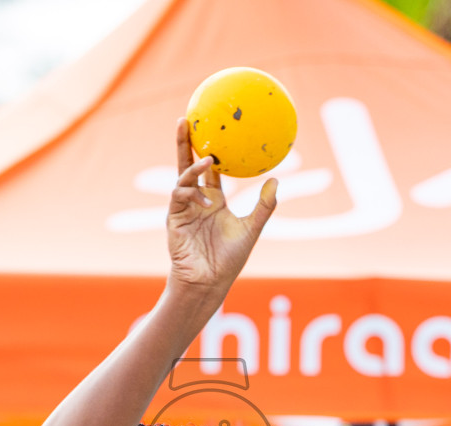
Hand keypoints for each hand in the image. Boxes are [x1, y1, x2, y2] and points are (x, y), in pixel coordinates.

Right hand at [166, 118, 276, 295]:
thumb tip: (276, 180)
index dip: (210, 149)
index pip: (209, 169)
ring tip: (208, 158)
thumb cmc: (229, 259)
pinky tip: (205, 199)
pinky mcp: (174, 218)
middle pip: (188, 164)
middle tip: (184, 118)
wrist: (209, 281)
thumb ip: (264, 206)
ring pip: (183, 177)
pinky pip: (178, 197)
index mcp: (213, 199)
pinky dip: (191, 193)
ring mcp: (183, 208)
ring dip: (193, 167)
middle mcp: (196, 200)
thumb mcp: (251, 229)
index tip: (213, 127)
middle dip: (184, 142)